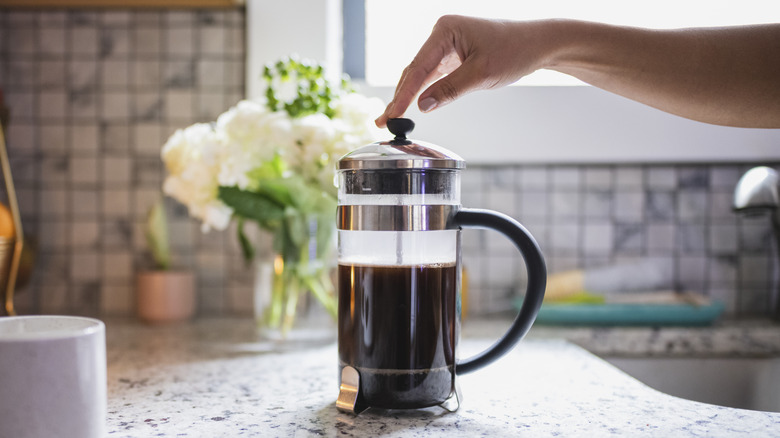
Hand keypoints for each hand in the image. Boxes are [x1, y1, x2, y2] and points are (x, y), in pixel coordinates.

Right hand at [375, 15, 552, 126]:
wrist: (538, 44)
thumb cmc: (515, 50)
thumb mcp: (481, 74)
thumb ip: (450, 90)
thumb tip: (423, 106)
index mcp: (445, 30)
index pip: (417, 67)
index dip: (403, 94)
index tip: (391, 114)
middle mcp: (442, 34)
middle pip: (414, 70)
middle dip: (399, 97)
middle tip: (383, 122)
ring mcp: (446, 44)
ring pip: (421, 74)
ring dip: (407, 96)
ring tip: (390, 118)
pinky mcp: (453, 54)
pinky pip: (432, 75)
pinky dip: (422, 91)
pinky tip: (410, 106)